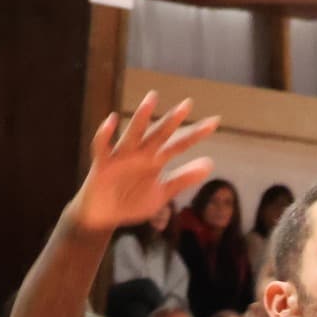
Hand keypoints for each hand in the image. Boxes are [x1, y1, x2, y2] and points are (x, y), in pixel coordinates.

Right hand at [72, 91, 220, 232]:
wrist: (104, 217)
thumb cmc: (131, 201)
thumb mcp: (162, 193)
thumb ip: (183, 179)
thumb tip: (209, 163)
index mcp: (155, 161)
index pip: (179, 145)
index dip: (196, 134)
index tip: (215, 122)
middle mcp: (140, 154)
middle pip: (159, 134)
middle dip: (172, 121)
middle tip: (187, 104)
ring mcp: (121, 157)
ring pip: (133, 134)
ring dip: (141, 117)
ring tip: (152, 99)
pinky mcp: (102, 165)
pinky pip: (102, 146)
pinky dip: (105, 134)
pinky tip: (111, 120)